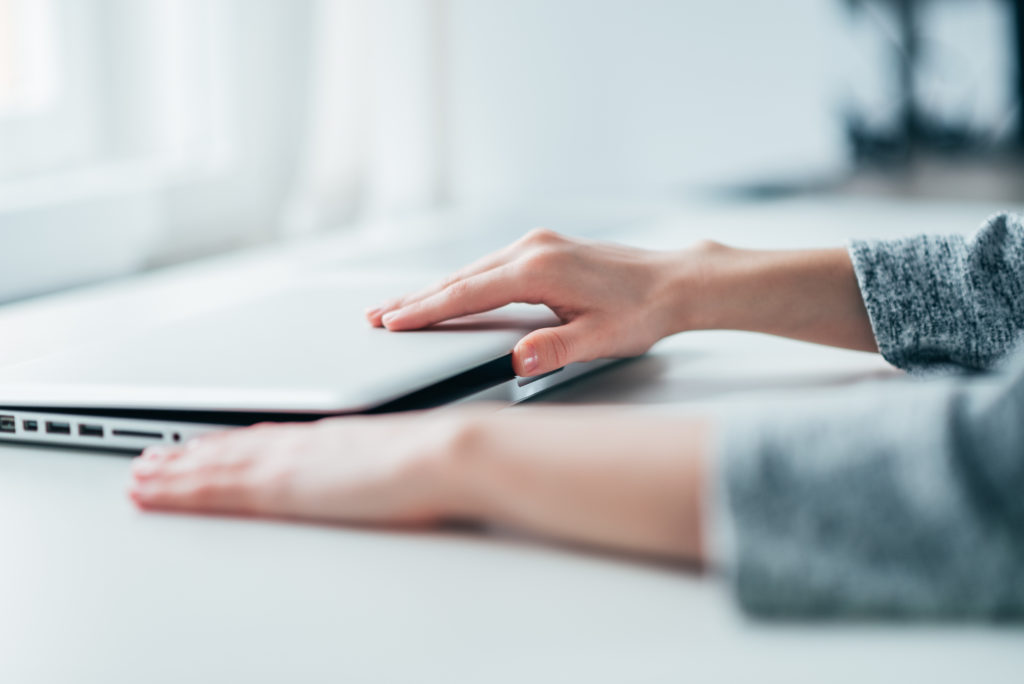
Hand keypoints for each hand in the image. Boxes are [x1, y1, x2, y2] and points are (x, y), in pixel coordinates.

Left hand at [129, 411, 475, 524]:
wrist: (444, 453)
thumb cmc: (436, 458)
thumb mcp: (404, 456)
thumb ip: (380, 462)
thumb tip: (385, 470)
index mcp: (331, 438)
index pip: (268, 440)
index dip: (231, 444)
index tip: (208, 446)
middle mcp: (302, 443)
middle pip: (232, 448)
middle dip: (190, 455)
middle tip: (153, 458)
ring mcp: (287, 462)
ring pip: (212, 465)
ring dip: (172, 469)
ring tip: (140, 473)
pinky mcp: (279, 486)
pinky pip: (214, 489)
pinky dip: (178, 489)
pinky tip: (154, 493)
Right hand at [365, 228, 692, 376]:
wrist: (675, 282)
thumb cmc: (643, 311)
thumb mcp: (602, 339)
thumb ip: (557, 350)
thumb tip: (517, 361)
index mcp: (541, 269)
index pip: (469, 293)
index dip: (427, 309)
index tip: (393, 321)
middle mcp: (533, 248)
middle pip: (460, 277)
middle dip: (416, 298)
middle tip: (375, 315)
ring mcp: (537, 244)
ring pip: (472, 270)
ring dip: (435, 289)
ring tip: (398, 306)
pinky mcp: (543, 248)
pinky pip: (489, 267)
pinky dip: (461, 282)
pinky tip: (447, 293)